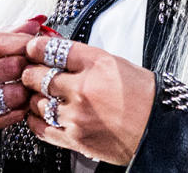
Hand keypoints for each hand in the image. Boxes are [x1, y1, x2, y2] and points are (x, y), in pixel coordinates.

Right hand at [0, 21, 42, 145]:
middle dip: (26, 63)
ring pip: (12, 95)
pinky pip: (9, 116)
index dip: (21, 41)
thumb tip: (36, 23)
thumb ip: (5, 33)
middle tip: (33, 61)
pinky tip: (20, 99)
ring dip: (27, 87)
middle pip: (8, 68)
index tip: (34, 42)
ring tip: (28, 80)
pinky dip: (21, 107)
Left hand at [20, 37, 155, 165]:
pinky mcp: (75, 139)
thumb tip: (57, 50)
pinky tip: (39, 113)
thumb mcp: (115, 63)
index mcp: (97, 64)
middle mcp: (84, 89)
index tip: (33, 48)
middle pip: (38, 75)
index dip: (37, 47)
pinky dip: (35, 119)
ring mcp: (77, 116)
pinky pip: (41, 127)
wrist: (156, 129)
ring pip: (36, 102)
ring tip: (40, 94)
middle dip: (31, 71)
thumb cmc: (142, 96)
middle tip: (31, 71)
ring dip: (34, 96)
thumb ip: (84, 58)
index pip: (54, 49)